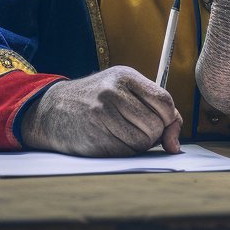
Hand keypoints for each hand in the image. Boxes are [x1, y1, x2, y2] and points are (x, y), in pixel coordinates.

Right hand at [20, 66, 181, 156]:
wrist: (54, 109)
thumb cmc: (96, 99)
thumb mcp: (123, 88)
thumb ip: (155, 107)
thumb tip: (175, 145)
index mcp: (124, 76)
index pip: (164, 101)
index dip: (171, 118)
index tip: (166, 125)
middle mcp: (112, 93)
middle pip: (156, 125)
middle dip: (154, 133)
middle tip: (138, 128)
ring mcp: (101, 116)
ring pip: (144, 142)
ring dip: (141, 144)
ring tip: (125, 133)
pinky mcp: (94, 139)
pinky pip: (128, 154)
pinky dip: (127, 152)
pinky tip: (113, 140)